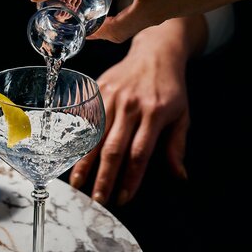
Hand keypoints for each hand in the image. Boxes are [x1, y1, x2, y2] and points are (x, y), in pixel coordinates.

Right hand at [70, 18, 202, 204]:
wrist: (156, 52)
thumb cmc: (170, 88)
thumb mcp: (182, 116)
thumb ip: (176, 147)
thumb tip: (180, 177)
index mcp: (155, 114)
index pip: (140, 154)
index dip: (130, 179)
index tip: (124, 199)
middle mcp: (131, 106)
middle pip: (113, 148)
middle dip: (104, 177)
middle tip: (97, 199)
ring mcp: (111, 96)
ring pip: (94, 135)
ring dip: (85, 162)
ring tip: (77, 183)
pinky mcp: (97, 89)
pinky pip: (84, 117)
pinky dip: (75, 138)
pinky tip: (69, 155)